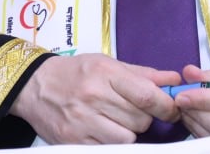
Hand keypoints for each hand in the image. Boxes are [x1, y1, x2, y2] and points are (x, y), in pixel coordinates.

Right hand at [9, 53, 181, 143]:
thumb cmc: (76, 72)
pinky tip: (103, 129)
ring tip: (116, 120)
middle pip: (140, 119)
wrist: (35, 86)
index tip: (172, 109)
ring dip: (129, 131)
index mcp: (105, 74)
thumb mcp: (108, 64)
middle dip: (144, 117)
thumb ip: (143, 74)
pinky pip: (109, 148)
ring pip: (127, 138)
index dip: (166, 106)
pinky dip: (112, 141)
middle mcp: (94, 97)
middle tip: (133, 110)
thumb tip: (174, 80)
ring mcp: (83, 122)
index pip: (147, 96)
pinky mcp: (74, 141)